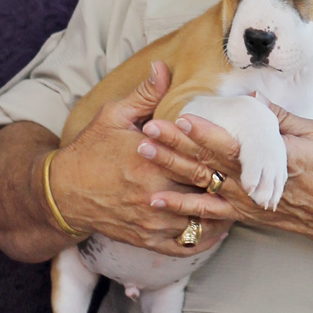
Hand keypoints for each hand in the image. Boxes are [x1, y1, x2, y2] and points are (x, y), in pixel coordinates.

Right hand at [48, 61, 228, 255]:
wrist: (62, 193)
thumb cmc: (91, 150)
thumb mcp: (114, 115)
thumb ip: (145, 94)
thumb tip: (163, 66)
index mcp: (150, 160)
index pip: (197, 158)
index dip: (220, 155)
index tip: (240, 150)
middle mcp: (153, 193)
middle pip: (203, 189)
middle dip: (225, 183)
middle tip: (250, 177)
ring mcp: (150, 219)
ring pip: (198, 220)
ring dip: (221, 212)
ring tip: (242, 201)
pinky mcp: (145, 239)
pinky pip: (182, 246)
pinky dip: (203, 240)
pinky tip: (218, 230)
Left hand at [140, 97, 312, 260]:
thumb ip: (282, 118)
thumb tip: (254, 99)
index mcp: (273, 160)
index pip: (232, 145)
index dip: (205, 132)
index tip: (182, 118)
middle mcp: (255, 184)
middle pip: (208, 162)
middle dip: (176, 145)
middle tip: (148, 131)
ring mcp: (248, 202)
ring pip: (202, 184)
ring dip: (170, 170)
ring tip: (144, 155)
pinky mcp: (247, 214)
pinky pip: (209, 213)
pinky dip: (182, 208)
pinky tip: (158, 201)